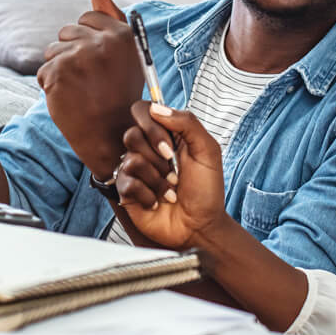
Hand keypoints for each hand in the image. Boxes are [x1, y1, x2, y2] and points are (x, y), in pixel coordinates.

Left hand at [35, 0, 144, 178]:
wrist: (111, 137)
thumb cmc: (118, 96)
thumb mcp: (125, 56)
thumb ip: (112, 19)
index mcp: (122, 35)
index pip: (88, 18)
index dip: (87, 40)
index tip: (97, 62)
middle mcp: (102, 42)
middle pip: (67, 32)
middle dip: (71, 53)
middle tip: (89, 80)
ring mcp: (79, 57)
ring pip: (52, 51)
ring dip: (60, 70)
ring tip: (79, 90)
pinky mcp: (58, 74)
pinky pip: (43, 71)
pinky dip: (51, 87)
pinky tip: (70, 100)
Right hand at [115, 102, 225, 249]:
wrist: (201, 226)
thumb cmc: (206, 190)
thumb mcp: (208, 151)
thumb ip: (187, 123)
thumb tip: (156, 108)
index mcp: (166, 135)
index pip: (143, 112)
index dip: (152, 126)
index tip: (169, 146)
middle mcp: (147, 150)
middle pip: (132, 134)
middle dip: (157, 157)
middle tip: (175, 172)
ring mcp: (135, 170)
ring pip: (130, 160)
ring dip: (157, 179)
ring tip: (171, 190)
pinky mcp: (127, 191)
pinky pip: (127, 182)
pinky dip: (148, 194)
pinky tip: (158, 202)